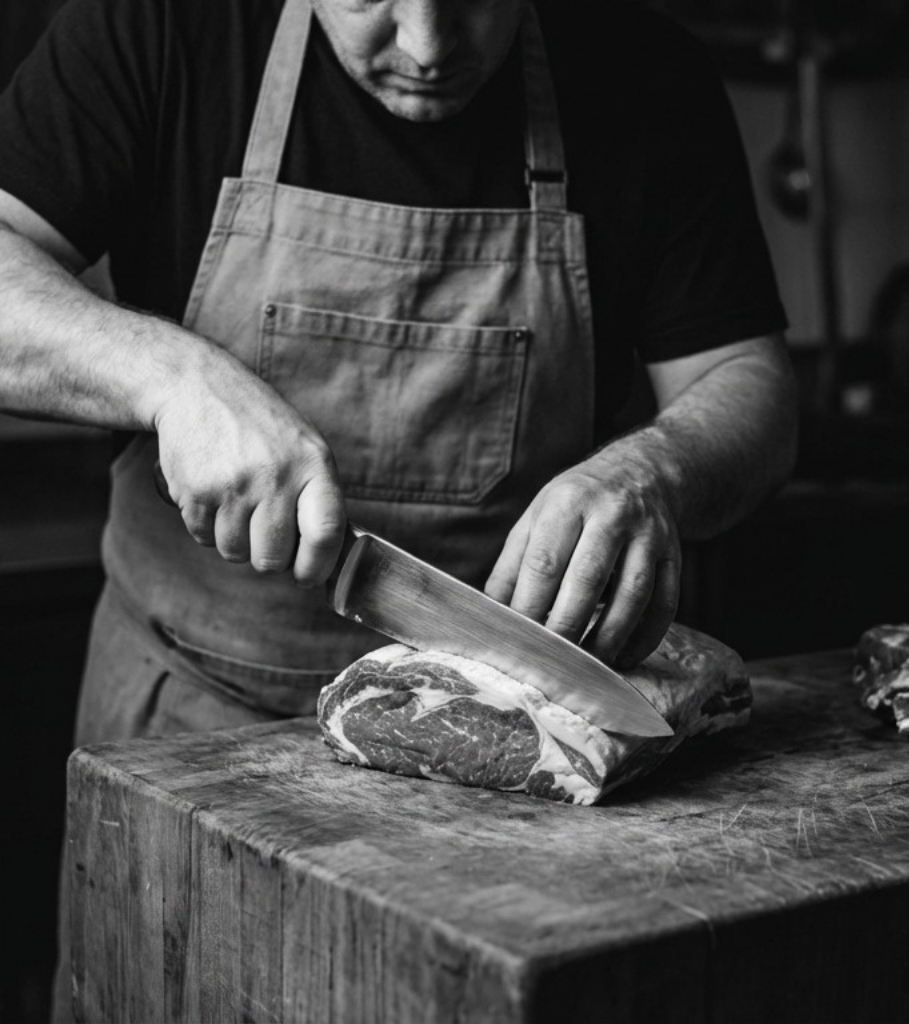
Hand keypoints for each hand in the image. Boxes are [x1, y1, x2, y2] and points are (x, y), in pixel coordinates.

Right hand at [152, 346, 344, 584]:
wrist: (197, 387)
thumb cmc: (258, 425)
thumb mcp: (304, 448)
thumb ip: (316, 498)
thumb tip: (325, 559)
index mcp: (314, 465)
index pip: (325, 533)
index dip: (318, 566)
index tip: (308, 576)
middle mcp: (277, 476)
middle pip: (273, 558)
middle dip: (266, 557)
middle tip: (262, 532)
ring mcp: (236, 485)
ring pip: (235, 553)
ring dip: (233, 539)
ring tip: (235, 500)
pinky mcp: (198, 491)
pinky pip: (203, 538)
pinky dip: (205, 526)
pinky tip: (212, 492)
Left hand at [484, 441, 681, 667]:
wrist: (641, 473)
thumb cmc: (577, 504)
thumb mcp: (536, 518)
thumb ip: (512, 565)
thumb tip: (493, 616)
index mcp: (568, 502)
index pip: (545, 561)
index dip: (531, 606)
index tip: (519, 639)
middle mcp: (611, 514)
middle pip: (587, 579)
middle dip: (566, 627)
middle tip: (550, 661)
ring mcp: (649, 534)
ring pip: (633, 594)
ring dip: (608, 637)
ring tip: (586, 665)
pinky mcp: (674, 555)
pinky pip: (665, 604)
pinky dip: (645, 637)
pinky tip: (623, 656)